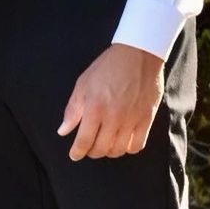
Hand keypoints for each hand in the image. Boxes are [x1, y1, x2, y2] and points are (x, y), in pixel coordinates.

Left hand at [58, 43, 163, 159]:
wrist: (138, 54)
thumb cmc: (107, 67)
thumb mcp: (83, 83)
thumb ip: (73, 109)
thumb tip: (63, 131)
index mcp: (95, 107)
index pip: (84, 140)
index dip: (77, 152)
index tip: (75, 155)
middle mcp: (113, 116)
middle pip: (101, 149)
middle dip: (91, 152)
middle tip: (89, 146)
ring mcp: (132, 119)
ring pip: (118, 150)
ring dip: (109, 151)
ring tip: (105, 144)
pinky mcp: (146, 119)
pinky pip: (137, 145)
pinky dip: (128, 148)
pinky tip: (122, 141)